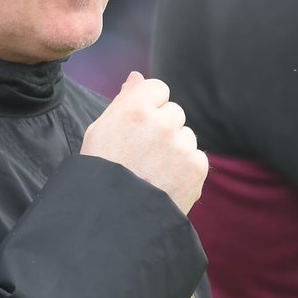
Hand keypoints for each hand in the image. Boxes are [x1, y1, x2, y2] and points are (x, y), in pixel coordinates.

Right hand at [80, 72, 207, 215]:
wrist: (115, 220)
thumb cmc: (101, 173)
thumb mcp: (101, 131)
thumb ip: (124, 100)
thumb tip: (137, 76)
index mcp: (135, 109)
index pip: (158, 88)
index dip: (148, 107)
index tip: (138, 127)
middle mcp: (162, 123)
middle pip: (173, 112)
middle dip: (162, 128)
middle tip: (142, 155)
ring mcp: (182, 145)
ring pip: (186, 135)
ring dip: (174, 148)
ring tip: (152, 172)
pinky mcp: (197, 167)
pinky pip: (196, 156)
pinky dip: (184, 168)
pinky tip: (164, 182)